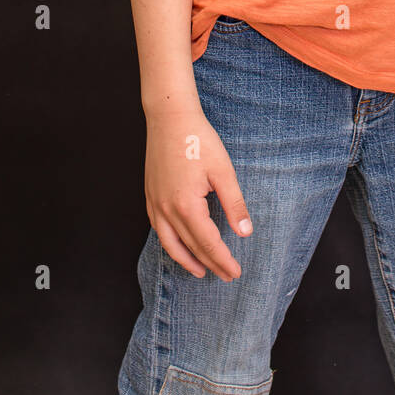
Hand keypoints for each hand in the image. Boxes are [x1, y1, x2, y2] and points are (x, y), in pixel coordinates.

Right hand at [144, 100, 252, 281]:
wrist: (170, 118)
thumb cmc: (199, 140)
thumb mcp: (223, 171)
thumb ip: (234, 204)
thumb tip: (245, 233)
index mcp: (186, 206)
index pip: (208, 243)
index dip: (223, 260)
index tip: (236, 273)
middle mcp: (166, 210)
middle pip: (190, 247)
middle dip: (210, 264)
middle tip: (226, 276)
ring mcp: (155, 204)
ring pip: (170, 243)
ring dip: (186, 260)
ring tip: (201, 271)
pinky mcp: (150, 196)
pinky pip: (159, 229)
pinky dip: (170, 243)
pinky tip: (179, 245)